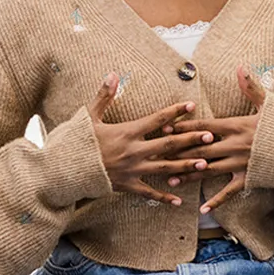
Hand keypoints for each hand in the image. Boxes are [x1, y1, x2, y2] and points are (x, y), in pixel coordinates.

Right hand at [87, 73, 215, 205]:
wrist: (63, 169)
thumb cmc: (76, 141)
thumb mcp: (89, 115)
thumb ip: (104, 95)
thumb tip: (112, 74)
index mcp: (127, 132)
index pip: (157, 119)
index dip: (175, 111)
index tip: (192, 105)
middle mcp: (133, 151)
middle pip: (168, 144)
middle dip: (190, 140)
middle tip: (210, 136)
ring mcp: (132, 170)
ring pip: (164, 168)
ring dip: (185, 166)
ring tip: (204, 164)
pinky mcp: (127, 185)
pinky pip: (149, 192)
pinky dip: (164, 197)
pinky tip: (179, 200)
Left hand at [165, 66, 266, 214]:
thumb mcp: (269, 104)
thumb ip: (251, 87)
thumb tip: (240, 67)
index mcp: (237, 125)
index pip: (204, 125)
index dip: (184, 126)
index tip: (165, 127)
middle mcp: (235, 145)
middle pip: (200, 148)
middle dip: (178, 150)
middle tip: (158, 154)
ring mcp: (240, 163)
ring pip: (208, 168)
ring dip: (188, 173)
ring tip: (170, 177)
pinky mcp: (248, 178)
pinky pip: (228, 191)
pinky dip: (215, 201)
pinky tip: (202, 210)